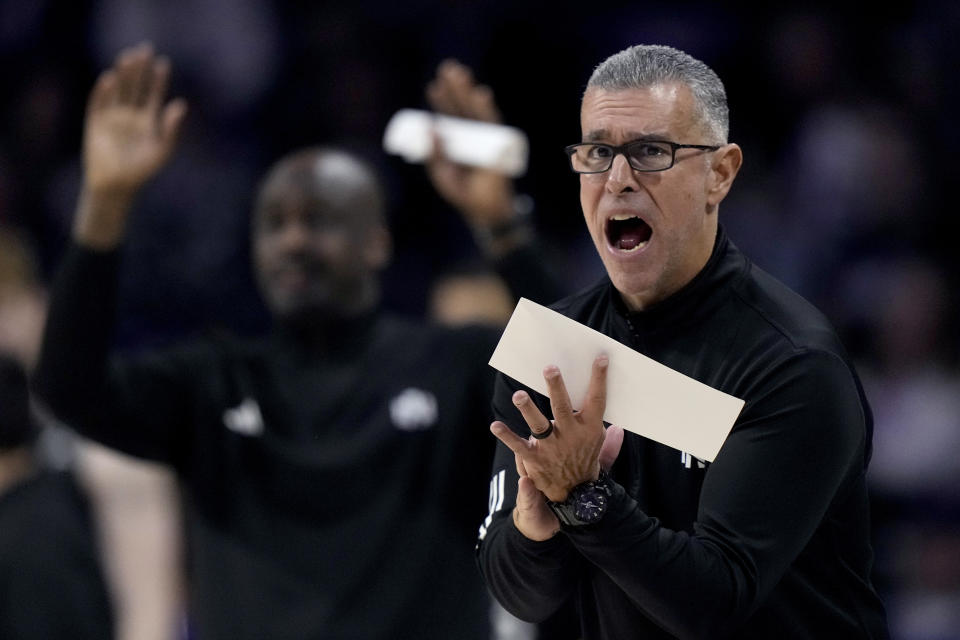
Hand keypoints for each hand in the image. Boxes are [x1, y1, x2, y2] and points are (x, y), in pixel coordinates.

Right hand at [84, 43, 186, 196]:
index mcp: (147, 121)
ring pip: (118, 90)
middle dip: (140, 69)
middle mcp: (130, 115)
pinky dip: (103, 92)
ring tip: (128, 57)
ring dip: (123, 74)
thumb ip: (171, 129)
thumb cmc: (142, 171)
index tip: (163, 62)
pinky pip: (98, 103)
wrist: (116, 185)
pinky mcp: (95, 123)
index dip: (158, 79)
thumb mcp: (162, 150)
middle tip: (145, 49)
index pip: (153, 94)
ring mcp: (112, 118)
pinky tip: (110, 79)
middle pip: (135, 86)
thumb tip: (181, 104)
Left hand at [425, 59, 515, 230]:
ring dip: (467, 91)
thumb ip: (433, 153)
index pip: (449, 116)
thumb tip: (429, 127)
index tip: (433, 86)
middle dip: (454, 88)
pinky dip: (486, 109)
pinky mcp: (498, 143)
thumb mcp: (441, 172)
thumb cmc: (462, 193)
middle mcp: (472, 135)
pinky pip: (492, 123)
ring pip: (475, 110)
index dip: (441, 100)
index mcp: (458, 140)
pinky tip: (481, 94)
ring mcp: (485, 138)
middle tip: (447, 68)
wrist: (482, 209)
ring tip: (460, 74)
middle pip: (461, 107)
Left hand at [492, 356, 615, 528]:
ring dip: (528, 409)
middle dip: (556, 387)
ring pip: (539, 424)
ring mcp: (552, 447)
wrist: (576, 500)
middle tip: (550, 368)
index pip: (597, 400)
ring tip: (519, 395)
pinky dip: (507, 436)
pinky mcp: (535, 458)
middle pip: (562, 407)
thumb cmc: (586, 467)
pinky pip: (519, 446)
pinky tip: (495, 425)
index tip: (600, 358)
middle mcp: (570, 435)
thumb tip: (620, 427)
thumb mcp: (600, 452)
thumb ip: (610, 440)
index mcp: (589, 429)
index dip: (599, 379)